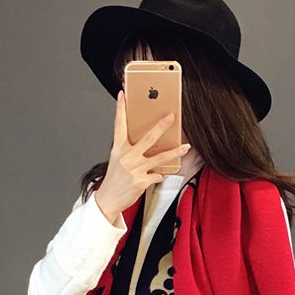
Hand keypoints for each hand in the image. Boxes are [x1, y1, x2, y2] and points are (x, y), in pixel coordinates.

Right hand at [94, 89, 190, 223]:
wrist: (108, 199)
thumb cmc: (114, 179)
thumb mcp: (117, 160)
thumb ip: (129, 150)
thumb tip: (147, 142)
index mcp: (118, 149)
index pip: (119, 125)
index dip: (120, 109)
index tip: (122, 95)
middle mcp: (127, 157)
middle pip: (148, 138)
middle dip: (161, 126)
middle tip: (171, 116)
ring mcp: (135, 169)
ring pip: (160, 157)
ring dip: (175, 152)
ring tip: (186, 147)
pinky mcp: (142, 181)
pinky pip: (158, 175)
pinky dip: (159, 175)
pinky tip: (158, 176)